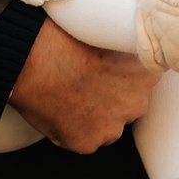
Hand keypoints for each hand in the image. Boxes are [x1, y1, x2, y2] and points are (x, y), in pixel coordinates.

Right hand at [7, 18, 158, 152]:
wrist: (32, 59)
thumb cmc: (65, 38)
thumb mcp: (107, 35)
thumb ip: (123, 52)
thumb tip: (122, 52)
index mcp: (146, 74)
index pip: (145, 80)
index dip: (125, 76)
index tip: (109, 71)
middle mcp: (136, 104)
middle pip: (130, 105)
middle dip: (114, 98)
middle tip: (87, 83)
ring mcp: (111, 128)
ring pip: (108, 126)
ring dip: (96, 117)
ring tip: (70, 97)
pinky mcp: (86, 143)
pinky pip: (84, 139)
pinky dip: (74, 129)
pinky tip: (59, 111)